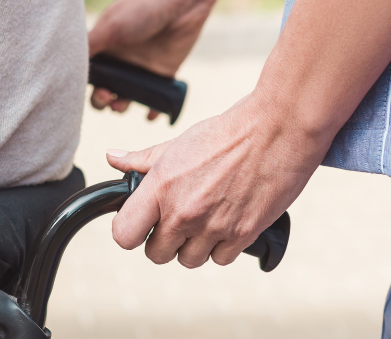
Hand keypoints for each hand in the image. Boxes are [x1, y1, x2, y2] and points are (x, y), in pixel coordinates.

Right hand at [87, 0, 263, 119]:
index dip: (87, 88)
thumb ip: (86, 48)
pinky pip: (156, 100)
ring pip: (127, 98)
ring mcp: (141, 70)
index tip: (94, 90)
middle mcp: (120, 62)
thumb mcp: (108, 29)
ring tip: (122, 105)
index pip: (89, 76)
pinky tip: (151, 114)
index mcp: (104, 49)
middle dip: (102, 101)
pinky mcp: (163, 75)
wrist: (180, 3)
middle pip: (105, 91)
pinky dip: (154, 110)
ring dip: (122, 107)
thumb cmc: (141, 11)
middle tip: (108, 97)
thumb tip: (61, 65)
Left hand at [106, 94, 332, 267]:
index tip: (141, 225)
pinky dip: (222, 247)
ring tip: (204, 222)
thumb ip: (142, 159)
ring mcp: (213, 226)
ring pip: (188, 260)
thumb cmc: (228, 133)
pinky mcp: (242, 234)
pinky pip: (220, 259)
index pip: (124, 235)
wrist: (277, 130)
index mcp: (161, 187)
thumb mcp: (178, 143)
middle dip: (164, 242)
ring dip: (193, 246)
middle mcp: (183, 211)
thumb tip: (113, 158)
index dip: (130, 232)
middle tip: (177, 222)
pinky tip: (226, 224)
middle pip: (156, 255)